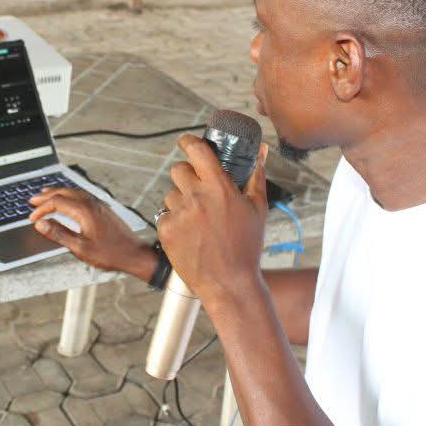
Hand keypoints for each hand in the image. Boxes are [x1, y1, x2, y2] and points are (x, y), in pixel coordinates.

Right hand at [28, 187, 156, 281]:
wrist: (134, 254)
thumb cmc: (110, 254)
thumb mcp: (80, 248)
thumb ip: (59, 234)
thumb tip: (41, 224)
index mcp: (85, 211)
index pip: (57, 202)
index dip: (42, 209)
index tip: (33, 218)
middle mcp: (92, 204)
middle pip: (64, 192)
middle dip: (47, 195)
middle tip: (33, 200)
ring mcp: (99, 205)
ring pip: (74, 192)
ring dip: (58, 192)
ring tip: (46, 195)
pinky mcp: (103, 209)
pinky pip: (82, 195)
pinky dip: (69, 195)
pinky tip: (67, 200)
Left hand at [156, 135, 268, 304]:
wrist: (229, 283)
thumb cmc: (246, 247)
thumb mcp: (257, 209)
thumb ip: (255, 175)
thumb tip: (260, 150)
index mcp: (219, 187)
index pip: (196, 150)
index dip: (188, 142)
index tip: (185, 142)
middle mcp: (196, 197)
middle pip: (178, 169)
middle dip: (186, 175)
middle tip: (196, 190)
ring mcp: (179, 214)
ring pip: (170, 194)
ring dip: (180, 201)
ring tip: (198, 221)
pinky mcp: (165, 230)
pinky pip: (164, 215)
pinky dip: (174, 222)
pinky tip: (190, 235)